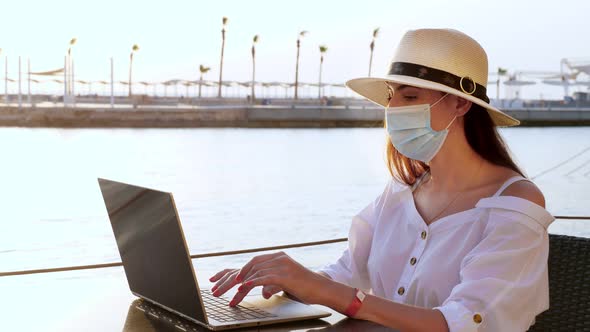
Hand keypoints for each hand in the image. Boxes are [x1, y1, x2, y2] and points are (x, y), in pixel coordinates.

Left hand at [209, 251, 325, 306]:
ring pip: (253, 273)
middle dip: (228, 280)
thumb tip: (263, 293)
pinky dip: (251, 282)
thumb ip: (271, 285)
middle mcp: (277, 258)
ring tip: (227, 297)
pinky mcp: (285, 274)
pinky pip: (264, 277)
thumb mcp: (284, 285)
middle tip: (215, 291)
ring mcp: (281, 265)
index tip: (215, 280)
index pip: (249, 264)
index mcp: (275, 258)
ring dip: (237, 286)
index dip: (230, 271)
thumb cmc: (305, 288)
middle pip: (247, 267)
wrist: (323, 289)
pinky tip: (242, 288)